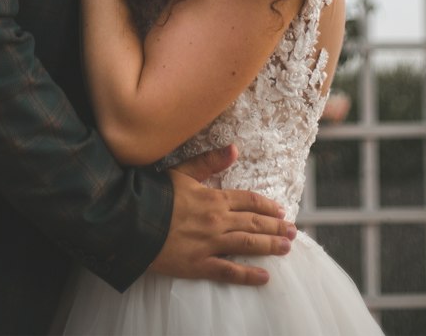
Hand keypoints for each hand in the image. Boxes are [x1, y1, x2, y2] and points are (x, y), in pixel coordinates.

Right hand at [151, 145, 295, 284]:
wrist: (132, 220)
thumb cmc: (155, 194)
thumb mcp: (182, 171)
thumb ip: (209, 161)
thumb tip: (234, 148)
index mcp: (214, 198)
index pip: (249, 201)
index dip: (267, 206)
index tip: (281, 211)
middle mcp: (217, 221)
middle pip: (253, 223)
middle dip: (276, 227)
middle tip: (293, 231)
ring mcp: (210, 244)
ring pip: (247, 244)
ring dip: (270, 246)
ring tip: (286, 248)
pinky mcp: (199, 265)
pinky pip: (229, 271)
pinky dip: (248, 275)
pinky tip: (264, 277)